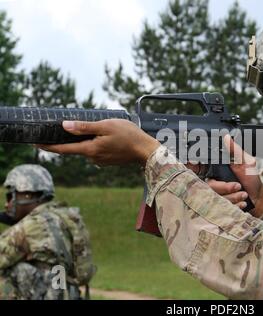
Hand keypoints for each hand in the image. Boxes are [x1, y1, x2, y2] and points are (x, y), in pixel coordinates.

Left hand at [38, 120, 160, 166]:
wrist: (146, 150)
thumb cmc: (128, 135)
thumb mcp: (106, 126)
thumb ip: (84, 127)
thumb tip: (64, 126)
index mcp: (90, 150)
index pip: (63, 149)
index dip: (48, 146)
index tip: (35, 143)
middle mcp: (93, 158)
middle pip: (75, 148)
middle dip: (68, 139)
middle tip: (63, 128)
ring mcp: (101, 161)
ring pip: (87, 149)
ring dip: (86, 140)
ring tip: (93, 129)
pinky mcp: (108, 161)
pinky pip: (96, 151)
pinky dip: (95, 144)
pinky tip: (104, 137)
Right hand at [207, 136, 262, 217]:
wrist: (257, 197)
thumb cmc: (251, 179)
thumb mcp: (246, 162)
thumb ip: (235, 151)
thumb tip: (226, 137)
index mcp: (217, 170)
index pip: (201, 170)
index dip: (197, 169)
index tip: (207, 174)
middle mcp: (213, 182)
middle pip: (210, 186)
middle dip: (226, 187)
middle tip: (238, 186)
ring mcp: (216, 195)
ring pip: (216, 197)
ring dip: (233, 197)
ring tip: (244, 194)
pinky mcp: (220, 205)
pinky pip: (222, 206)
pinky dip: (235, 204)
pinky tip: (242, 202)